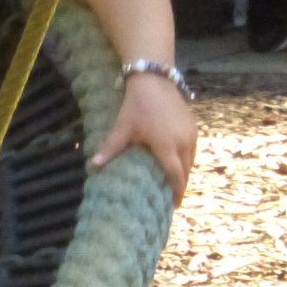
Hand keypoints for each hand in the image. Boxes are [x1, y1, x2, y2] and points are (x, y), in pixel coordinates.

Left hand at [91, 71, 195, 202]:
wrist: (154, 81)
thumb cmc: (137, 106)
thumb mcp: (122, 128)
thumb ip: (110, 148)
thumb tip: (93, 165)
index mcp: (167, 147)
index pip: (176, 176)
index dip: (176, 192)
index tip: (173, 205)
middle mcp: (183, 143)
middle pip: (185, 171)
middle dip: (180, 185)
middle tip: (172, 197)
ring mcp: (191, 135)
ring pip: (191, 161)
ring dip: (184, 172)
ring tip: (174, 182)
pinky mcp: (193, 127)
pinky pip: (193, 150)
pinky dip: (187, 160)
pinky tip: (177, 162)